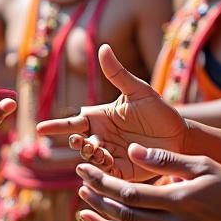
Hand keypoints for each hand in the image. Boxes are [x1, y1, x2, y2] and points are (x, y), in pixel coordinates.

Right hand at [37, 45, 187, 180]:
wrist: (180, 135)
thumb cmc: (158, 110)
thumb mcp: (138, 91)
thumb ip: (118, 74)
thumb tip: (103, 47)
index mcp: (99, 119)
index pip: (72, 122)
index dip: (56, 126)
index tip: (40, 129)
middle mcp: (100, 138)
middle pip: (79, 142)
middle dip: (76, 142)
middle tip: (79, 140)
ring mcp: (110, 155)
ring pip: (90, 158)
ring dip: (89, 155)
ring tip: (95, 150)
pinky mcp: (122, 171)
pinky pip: (106, 173)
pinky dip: (100, 171)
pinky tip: (103, 165)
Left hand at [74, 145, 220, 220]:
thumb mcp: (203, 166)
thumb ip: (166, 160)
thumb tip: (133, 151)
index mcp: (178, 201)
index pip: (128, 193)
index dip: (101, 182)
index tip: (84, 169)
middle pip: (123, 213)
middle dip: (97, 197)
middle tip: (79, 182)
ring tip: (82, 209)